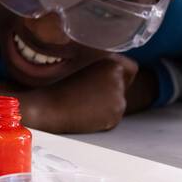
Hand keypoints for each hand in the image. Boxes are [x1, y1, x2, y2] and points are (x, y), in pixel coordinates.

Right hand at [11, 55, 138, 133]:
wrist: (50, 108)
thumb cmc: (61, 87)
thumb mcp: (83, 65)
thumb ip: (104, 65)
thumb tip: (122, 70)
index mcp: (111, 64)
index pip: (131, 68)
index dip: (119, 73)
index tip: (105, 78)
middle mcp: (118, 81)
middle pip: (124, 86)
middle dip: (111, 89)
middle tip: (88, 91)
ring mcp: (118, 100)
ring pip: (118, 102)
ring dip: (107, 104)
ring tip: (85, 102)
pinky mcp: (114, 117)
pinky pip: (113, 116)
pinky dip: (103, 117)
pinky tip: (87, 113)